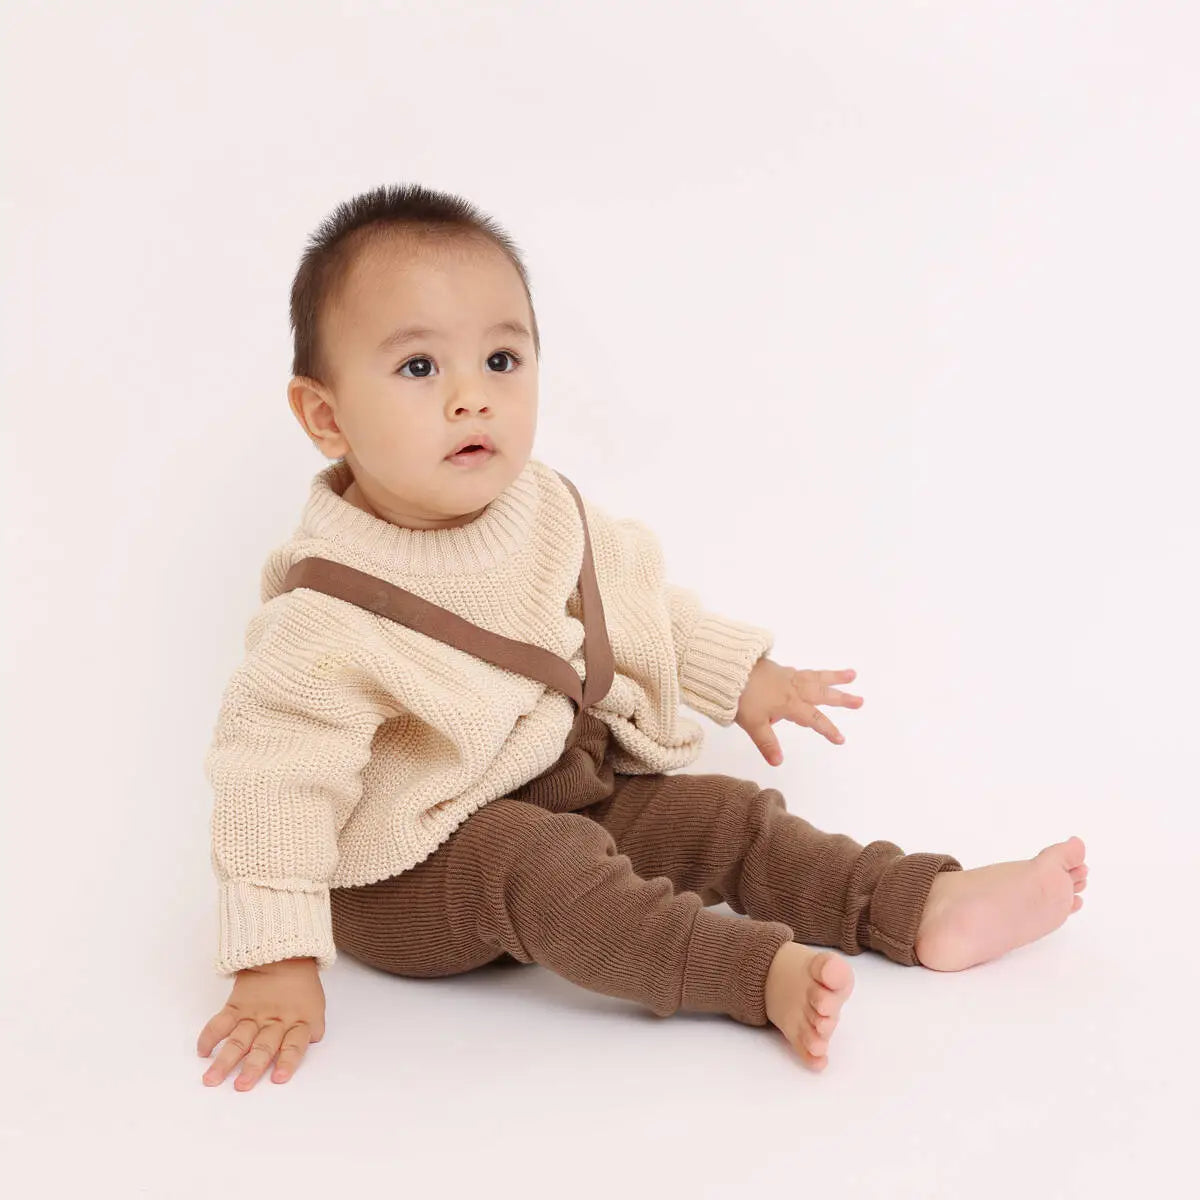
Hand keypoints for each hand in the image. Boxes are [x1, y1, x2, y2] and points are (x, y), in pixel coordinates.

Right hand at [196, 956, 325, 1089]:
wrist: (284, 955)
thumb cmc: (301, 986)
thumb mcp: (315, 1006)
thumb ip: (312, 1028)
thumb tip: (311, 1042)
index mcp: (298, 1022)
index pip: (294, 1045)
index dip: (287, 1061)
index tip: (278, 1078)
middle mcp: (275, 1021)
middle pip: (263, 1046)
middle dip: (252, 1067)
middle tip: (242, 1085)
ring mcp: (253, 1014)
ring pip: (238, 1039)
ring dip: (224, 1060)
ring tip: (211, 1079)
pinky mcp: (236, 1006)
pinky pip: (220, 1022)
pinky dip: (209, 1036)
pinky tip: (202, 1052)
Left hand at [734, 658, 862, 765]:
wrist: (727, 668)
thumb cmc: (740, 697)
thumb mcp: (752, 724)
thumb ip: (767, 743)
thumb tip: (778, 762)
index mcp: (790, 704)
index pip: (814, 719)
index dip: (828, 729)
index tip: (841, 739)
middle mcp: (793, 688)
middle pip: (822, 694)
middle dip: (841, 698)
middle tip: (860, 701)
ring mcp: (787, 676)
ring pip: (816, 677)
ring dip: (834, 677)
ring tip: (852, 674)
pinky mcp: (779, 668)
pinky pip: (803, 671)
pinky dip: (814, 673)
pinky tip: (815, 674)